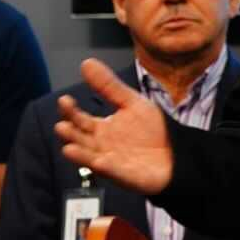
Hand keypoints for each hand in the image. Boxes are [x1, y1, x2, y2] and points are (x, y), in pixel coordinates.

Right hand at [54, 59, 173, 194]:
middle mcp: (101, 146)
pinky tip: (98, 161)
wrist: (177, 152)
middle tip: (62, 125)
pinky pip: (113, 172)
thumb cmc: (152, 130)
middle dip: (71, 133)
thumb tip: (86, 63)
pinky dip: (106, 167)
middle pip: (80, 139)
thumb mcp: (131, 102)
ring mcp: (111, 162)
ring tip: (68, 148)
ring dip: (80, 154)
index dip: (70, 111)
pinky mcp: (125, 175)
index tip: (64, 100)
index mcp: (101, 128)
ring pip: (90, 157)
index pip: (80, 119)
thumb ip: (109, 86)